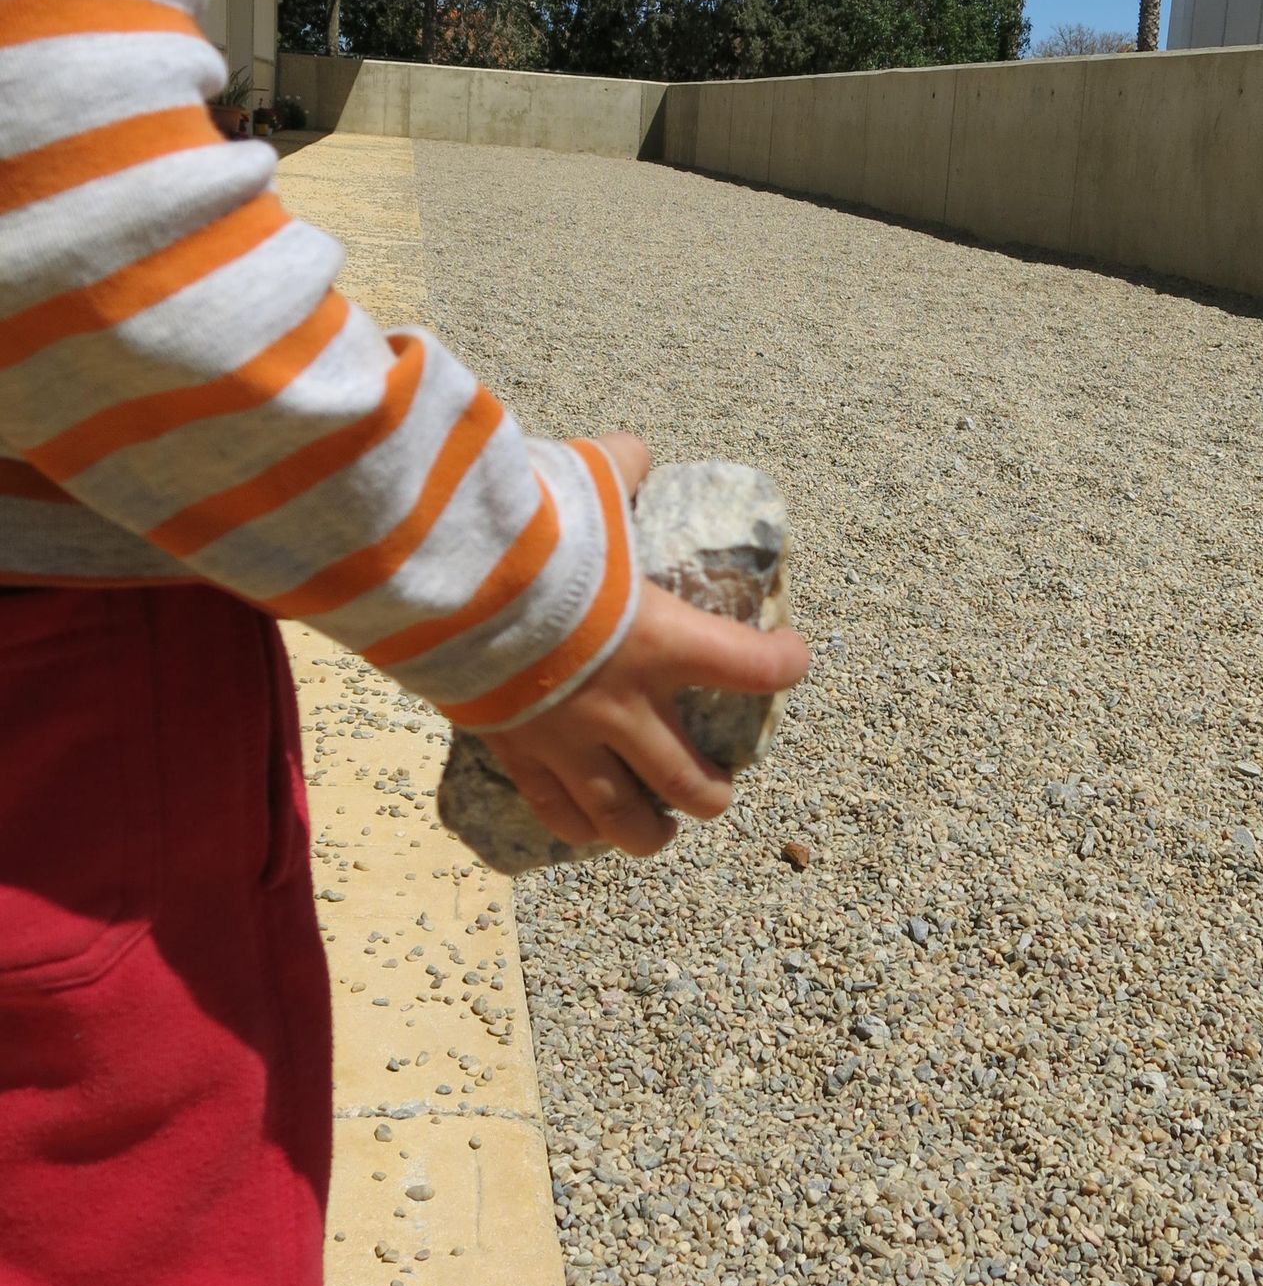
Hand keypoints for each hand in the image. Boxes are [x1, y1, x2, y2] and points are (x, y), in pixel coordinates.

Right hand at [487, 433, 808, 858]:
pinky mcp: (516, 752)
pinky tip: (585, 830)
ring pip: (623, 818)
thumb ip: (621, 470)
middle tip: (715, 790)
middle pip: (690, 782)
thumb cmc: (530, 533)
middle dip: (711, 794)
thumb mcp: (589, 483)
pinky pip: (553, 809)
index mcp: (661, 641)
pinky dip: (575, 825)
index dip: (785, 667)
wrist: (445, 584)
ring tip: (659, 832)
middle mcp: (625, 705)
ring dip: (648, 831)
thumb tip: (634, 453)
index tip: (793, 659)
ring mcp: (569, 739)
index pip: (753, 668)